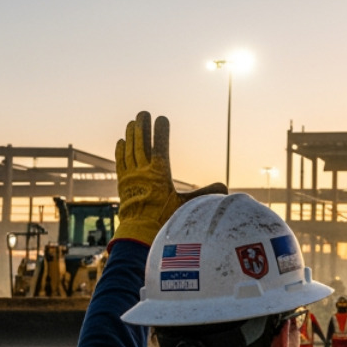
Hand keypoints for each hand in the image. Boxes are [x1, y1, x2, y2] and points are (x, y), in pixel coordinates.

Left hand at [114, 112, 227, 245]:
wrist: (139, 233)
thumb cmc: (164, 220)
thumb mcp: (186, 206)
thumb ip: (203, 194)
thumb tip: (225, 189)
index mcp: (159, 174)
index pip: (160, 147)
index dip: (161, 132)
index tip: (162, 118)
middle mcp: (143, 172)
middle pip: (141, 144)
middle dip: (143, 127)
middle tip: (143, 113)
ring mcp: (131, 177)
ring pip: (130, 150)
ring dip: (131, 135)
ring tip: (133, 122)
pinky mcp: (122, 184)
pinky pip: (121, 162)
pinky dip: (121, 151)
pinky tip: (122, 141)